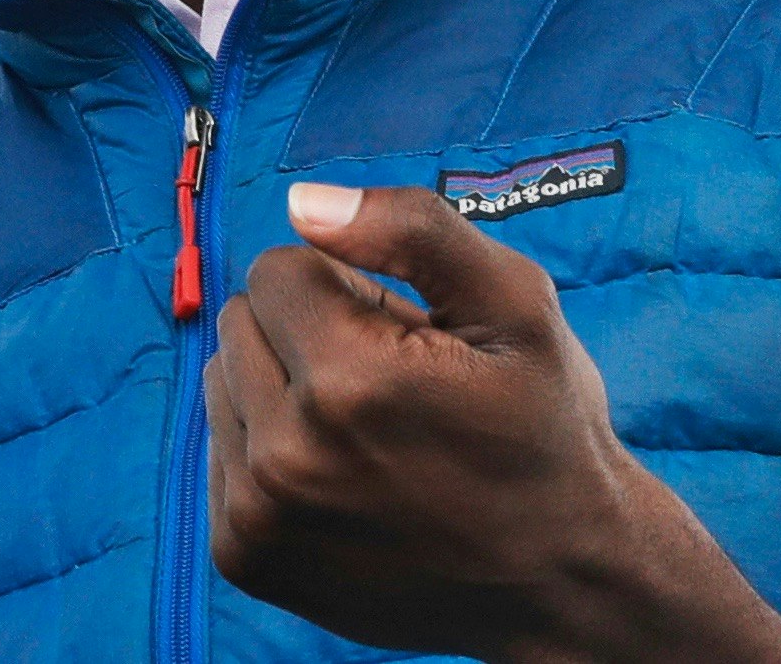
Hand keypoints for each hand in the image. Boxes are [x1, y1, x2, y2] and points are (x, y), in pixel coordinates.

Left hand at [204, 182, 780, 663]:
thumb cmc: (544, 429)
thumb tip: (300, 202)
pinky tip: (340, 476)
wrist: (560, 578)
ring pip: (223, 384)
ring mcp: (258, 517)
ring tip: (365, 431)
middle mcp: (286, 456)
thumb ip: (413, 229)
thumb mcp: (515, 305)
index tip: (402, 334)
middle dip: (305, 332)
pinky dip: (268, 450)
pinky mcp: (245, 558)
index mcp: (349, 381)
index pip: (277, 269)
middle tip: (389, 383)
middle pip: (241, 322)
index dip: (344, 286)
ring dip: (280, 389)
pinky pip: (221, 453)